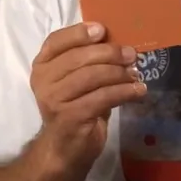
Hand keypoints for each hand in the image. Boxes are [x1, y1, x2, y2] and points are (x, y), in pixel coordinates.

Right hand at [30, 22, 146, 164]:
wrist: (65, 149)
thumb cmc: (75, 108)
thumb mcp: (78, 80)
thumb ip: (88, 60)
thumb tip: (119, 42)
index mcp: (42, 66)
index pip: (56, 40)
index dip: (79, 33)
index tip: (102, 30)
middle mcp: (43, 81)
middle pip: (78, 57)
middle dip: (109, 53)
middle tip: (131, 55)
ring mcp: (54, 100)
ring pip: (92, 76)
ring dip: (119, 73)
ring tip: (136, 75)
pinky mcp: (71, 117)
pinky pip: (103, 97)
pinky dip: (124, 92)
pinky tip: (138, 91)